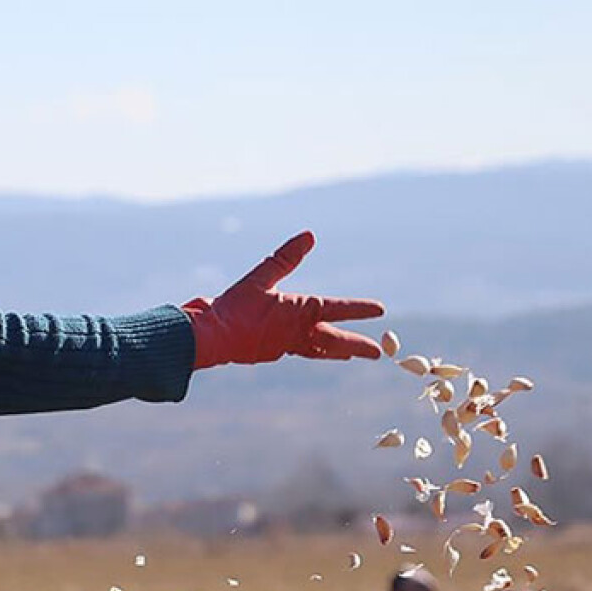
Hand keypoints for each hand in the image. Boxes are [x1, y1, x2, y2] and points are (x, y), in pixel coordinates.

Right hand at [183, 231, 384, 368]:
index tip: (380, 310)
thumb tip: (309, 235)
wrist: (210, 339)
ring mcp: (284, 346)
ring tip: (349, 355)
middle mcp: (296, 333)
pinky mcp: (270, 352)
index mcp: (298, 313)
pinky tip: (307, 346)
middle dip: (356, 345)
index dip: (359, 309)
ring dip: (335, 352)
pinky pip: (296, 350)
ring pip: (317, 350)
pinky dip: (308, 349)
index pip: (337, 309)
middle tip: (376, 353)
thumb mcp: (259, 278)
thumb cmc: (233, 309)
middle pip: (334, 341)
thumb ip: (285, 258)